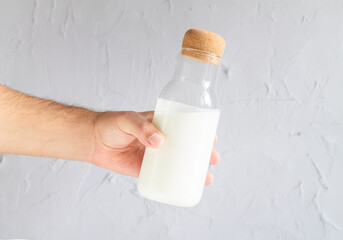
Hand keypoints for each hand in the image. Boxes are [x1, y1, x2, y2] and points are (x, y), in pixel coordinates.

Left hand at [91, 111, 219, 184]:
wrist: (94, 140)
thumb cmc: (112, 124)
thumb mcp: (128, 119)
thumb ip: (142, 127)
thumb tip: (159, 141)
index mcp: (162, 124)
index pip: (186, 127)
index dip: (201, 132)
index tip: (212, 138)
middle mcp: (162, 140)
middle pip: (188, 147)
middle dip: (203, 154)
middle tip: (213, 159)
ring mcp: (155, 155)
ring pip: (179, 163)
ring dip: (194, 170)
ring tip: (206, 177)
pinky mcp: (146, 169)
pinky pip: (165, 176)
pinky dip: (176, 182)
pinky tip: (186, 186)